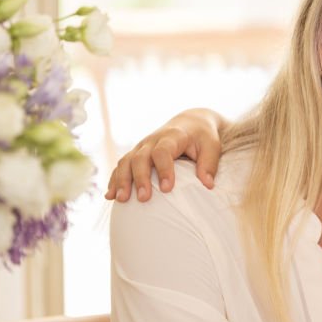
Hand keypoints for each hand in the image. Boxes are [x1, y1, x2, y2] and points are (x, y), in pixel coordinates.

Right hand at [105, 108, 225, 201]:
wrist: (190, 122)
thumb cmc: (202, 136)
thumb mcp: (211, 145)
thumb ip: (209, 164)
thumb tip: (208, 185)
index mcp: (172, 136)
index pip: (163, 151)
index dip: (164, 169)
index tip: (168, 189)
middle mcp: (152, 140)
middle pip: (140, 157)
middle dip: (140, 178)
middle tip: (144, 199)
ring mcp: (141, 147)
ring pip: (126, 162)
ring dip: (121, 181)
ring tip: (121, 200)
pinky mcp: (136, 154)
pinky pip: (121, 166)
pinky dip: (114, 180)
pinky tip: (109, 196)